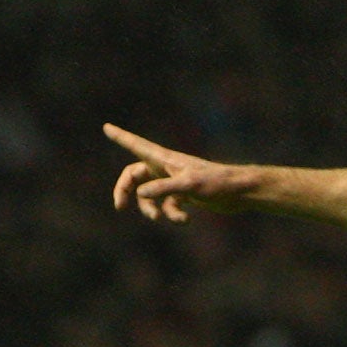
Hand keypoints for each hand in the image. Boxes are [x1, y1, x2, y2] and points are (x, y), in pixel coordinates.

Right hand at [105, 124, 255, 223]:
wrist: (240, 192)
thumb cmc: (216, 182)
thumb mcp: (188, 185)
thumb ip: (163, 189)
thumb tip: (140, 194)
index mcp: (165, 159)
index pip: (137, 145)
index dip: (121, 137)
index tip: (106, 127)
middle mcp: (167, 168)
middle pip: (135, 176)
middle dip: (125, 190)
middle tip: (119, 206)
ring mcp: (175, 182)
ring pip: (150, 195)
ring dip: (150, 209)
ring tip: (158, 218)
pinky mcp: (185, 195)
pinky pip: (169, 206)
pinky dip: (173, 215)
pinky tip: (185, 220)